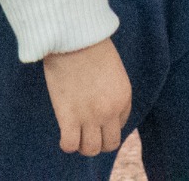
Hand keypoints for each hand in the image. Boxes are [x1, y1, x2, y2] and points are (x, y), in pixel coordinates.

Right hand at [41, 37, 130, 155]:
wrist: (73, 38)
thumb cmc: (90, 46)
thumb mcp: (112, 69)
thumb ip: (111, 90)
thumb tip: (101, 105)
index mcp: (124, 97)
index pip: (120, 126)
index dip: (107, 124)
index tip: (96, 117)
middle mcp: (110, 111)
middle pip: (109, 144)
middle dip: (99, 141)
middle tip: (86, 131)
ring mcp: (90, 117)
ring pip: (91, 149)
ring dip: (83, 145)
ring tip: (75, 134)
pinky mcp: (69, 117)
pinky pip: (70, 145)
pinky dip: (67, 144)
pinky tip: (64, 133)